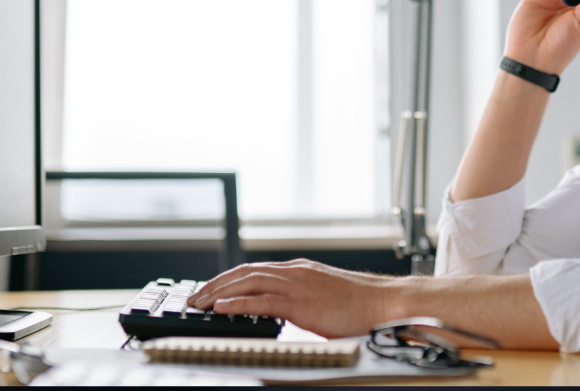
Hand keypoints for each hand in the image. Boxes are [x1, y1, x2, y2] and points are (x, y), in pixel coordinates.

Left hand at [187, 259, 399, 337]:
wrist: (384, 302)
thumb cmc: (360, 305)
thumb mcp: (323, 296)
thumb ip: (301, 299)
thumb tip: (283, 311)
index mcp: (299, 270)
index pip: (254, 270)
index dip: (228, 279)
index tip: (211, 290)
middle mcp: (294, 272)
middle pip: (245, 272)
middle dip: (216, 284)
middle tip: (195, 297)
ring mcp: (297, 284)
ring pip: (248, 282)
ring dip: (220, 292)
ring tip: (201, 304)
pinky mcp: (301, 302)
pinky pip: (262, 301)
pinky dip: (238, 303)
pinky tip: (222, 308)